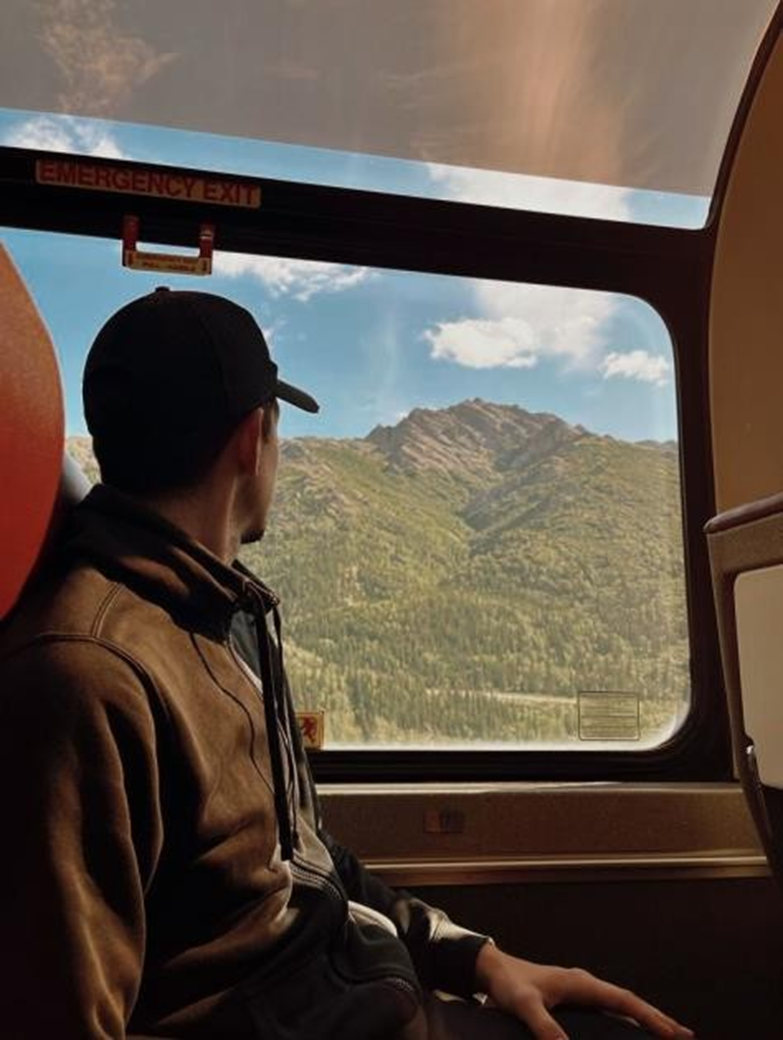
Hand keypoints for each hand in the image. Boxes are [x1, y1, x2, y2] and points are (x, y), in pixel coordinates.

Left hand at [474, 943, 694, 1039]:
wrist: (494, 970)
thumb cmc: (510, 984)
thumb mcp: (525, 1005)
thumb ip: (544, 1026)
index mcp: (581, 983)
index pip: (624, 1000)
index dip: (649, 1017)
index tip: (673, 1033)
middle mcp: (585, 984)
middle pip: (629, 1002)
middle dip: (657, 1017)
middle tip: (685, 1035)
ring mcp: (581, 990)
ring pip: (621, 1004)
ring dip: (644, 1017)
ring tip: (668, 1032)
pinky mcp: (574, 998)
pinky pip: (608, 1009)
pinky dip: (626, 1018)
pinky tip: (631, 1030)